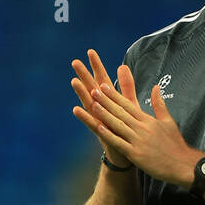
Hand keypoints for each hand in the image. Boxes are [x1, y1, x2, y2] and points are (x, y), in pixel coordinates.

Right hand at [71, 50, 129, 168]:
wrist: (130, 154)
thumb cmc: (130, 129)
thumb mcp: (130, 105)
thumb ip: (126, 87)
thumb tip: (123, 66)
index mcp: (111, 101)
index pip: (103, 80)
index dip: (97, 66)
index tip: (90, 51)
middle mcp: (103, 109)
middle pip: (92, 88)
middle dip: (84, 75)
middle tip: (75, 62)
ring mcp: (100, 120)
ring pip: (89, 104)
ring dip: (81, 93)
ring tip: (74, 81)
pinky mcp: (101, 133)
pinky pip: (91, 123)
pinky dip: (84, 116)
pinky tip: (75, 109)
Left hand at [81, 64, 199, 186]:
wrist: (182, 165)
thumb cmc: (176, 144)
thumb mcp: (169, 121)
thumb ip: (159, 105)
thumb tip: (156, 87)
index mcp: (148, 120)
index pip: (128, 105)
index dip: (115, 96)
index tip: (104, 86)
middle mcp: (142, 128)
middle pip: (121, 112)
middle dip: (106, 101)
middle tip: (94, 90)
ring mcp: (138, 141)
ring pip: (118, 125)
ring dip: (104, 114)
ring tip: (92, 104)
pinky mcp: (136, 155)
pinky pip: (119, 143)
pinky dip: (108, 135)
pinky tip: (98, 127)